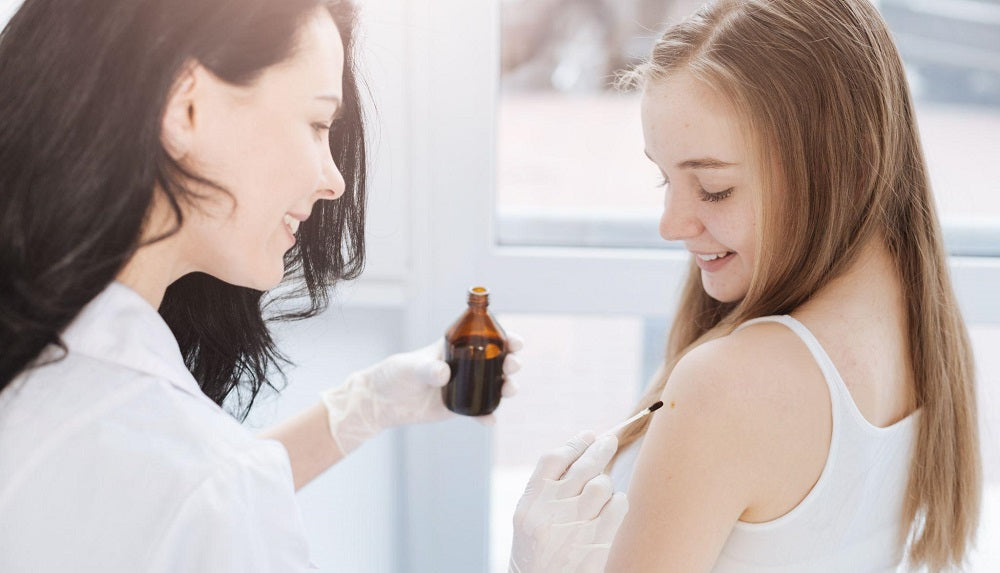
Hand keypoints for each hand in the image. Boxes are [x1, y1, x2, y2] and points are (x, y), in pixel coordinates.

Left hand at [320, 335, 522, 454]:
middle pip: (498, 361)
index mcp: (455, 347)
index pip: (486, 338)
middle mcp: (465, 365)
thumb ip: (427, 369)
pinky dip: (487, 416)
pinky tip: (491, 420)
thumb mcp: (410, 367)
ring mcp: (464, 386)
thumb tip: (444, 374)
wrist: (382, 402)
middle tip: (512, 366)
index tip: (516, 342)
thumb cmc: (395, 374)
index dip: (506, 338)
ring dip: (507, 387)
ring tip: (509, 390)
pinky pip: (479, 411)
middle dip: (512, 363)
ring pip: (494, 385)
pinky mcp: (458, 407)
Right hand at [509, 432, 628, 572]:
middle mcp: (552, 511)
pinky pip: (618, 506)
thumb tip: (577, 455)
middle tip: (609, 440)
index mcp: (531, 503)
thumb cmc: (535, 551)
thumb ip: (547, 489)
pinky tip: (613, 505)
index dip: (573, 443)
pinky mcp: (597, 540)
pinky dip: (619, 501)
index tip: (587, 435)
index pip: (553, 460)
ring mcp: (576, 526)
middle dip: (599, 449)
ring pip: (602, 484)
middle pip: (582, 467)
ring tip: (602, 489)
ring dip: (606, 482)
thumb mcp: (528, 518)